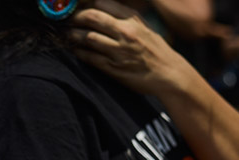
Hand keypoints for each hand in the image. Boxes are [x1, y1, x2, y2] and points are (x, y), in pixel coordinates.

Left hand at [68, 0, 193, 96]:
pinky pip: (90, 57)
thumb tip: (104, 9)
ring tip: (70, 35)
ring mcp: (118, 50)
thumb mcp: (144, 27)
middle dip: (76, 18)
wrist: (169, 74)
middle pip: (92, 17)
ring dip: (74, 35)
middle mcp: (125, 32)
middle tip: (69, 21)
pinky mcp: (113, 67)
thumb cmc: (156, 50)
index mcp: (132, 19)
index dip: (87, 5)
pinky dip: (80, 52)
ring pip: (88, 37)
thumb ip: (125, 18)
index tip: (79, 9)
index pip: (102, 3)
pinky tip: (76, 50)